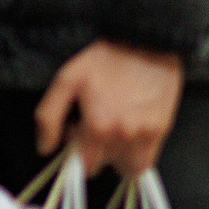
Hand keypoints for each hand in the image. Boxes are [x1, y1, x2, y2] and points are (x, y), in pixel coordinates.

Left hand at [34, 40, 184, 179]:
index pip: (83, 165)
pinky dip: (138, 155)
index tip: (80, 133)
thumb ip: (49, 116)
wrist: (148, 40)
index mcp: (97, 126)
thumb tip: (46, 147)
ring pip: (127, 167)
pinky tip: (133, 134)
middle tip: (99, 128)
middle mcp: (122, 135)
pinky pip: (147, 160)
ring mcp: (144, 134)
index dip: (79, 150)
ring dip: (119, 157)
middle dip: (98, 152)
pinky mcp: (162, 128)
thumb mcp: (68, 79)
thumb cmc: (107, 57)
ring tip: (117, 134)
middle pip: (104, 166)